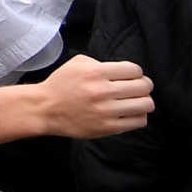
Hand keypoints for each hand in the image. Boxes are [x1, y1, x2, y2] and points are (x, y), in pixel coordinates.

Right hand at [32, 53, 155, 138]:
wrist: (45, 108)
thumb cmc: (61, 84)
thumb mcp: (76, 63)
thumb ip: (101, 63)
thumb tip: (125, 72)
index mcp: (95, 72)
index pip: (134, 70)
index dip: (135, 72)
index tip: (131, 76)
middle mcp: (102, 91)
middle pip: (144, 86)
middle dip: (144, 85)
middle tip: (137, 87)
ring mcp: (107, 111)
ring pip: (146, 104)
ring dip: (144, 101)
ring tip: (135, 101)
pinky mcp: (108, 127)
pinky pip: (139, 121)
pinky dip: (139, 116)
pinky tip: (129, 112)